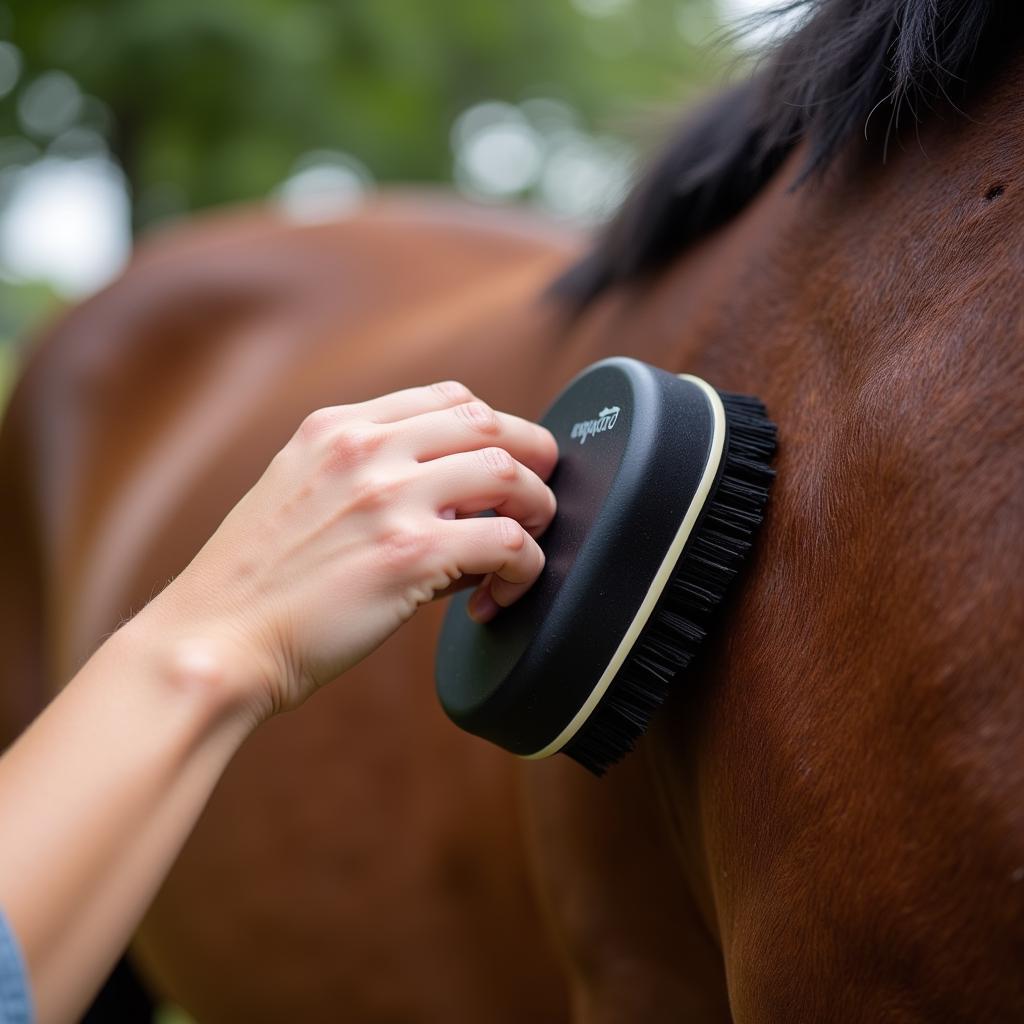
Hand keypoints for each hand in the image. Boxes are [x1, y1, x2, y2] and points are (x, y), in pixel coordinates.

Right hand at [138, 380, 557, 719]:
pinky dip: (525, 566)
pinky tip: (504, 590)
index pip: (446, 398)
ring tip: (525, 543)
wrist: (215, 641)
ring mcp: (390, 498)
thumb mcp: (296, 494)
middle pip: (489, 423)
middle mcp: (365, 450)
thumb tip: (449, 495)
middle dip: (532, 455)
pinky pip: (508, 542)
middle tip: (539, 495)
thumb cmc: (255, 583)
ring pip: (510, 473)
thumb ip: (362, 476)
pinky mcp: (412, 555)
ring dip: (535, 509)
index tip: (506, 459)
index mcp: (336, 430)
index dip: (493, 427)